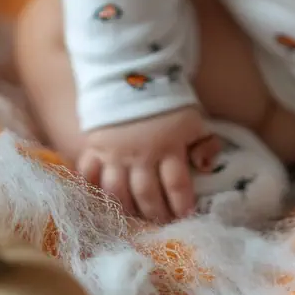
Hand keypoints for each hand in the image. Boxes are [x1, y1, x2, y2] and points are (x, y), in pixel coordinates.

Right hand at [76, 105, 222, 222]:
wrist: (133, 71)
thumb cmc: (168, 100)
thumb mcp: (194, 119)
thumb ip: (205, 143)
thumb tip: (205, 167)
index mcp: (169, 145)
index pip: (177, 185)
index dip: (181, 204)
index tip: (185, 216)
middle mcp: (140, 154)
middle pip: (147, 194)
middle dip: (155, 213)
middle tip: (160, 222)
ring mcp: (114, 152)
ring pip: (117, 192)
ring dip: (126, 209)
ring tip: (133, 217)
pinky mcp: (94, 147)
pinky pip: (88, 174)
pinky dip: (91, 189)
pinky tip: (98, 201)